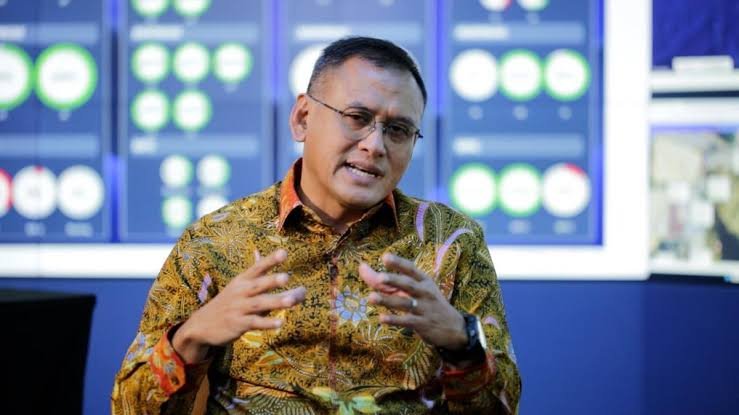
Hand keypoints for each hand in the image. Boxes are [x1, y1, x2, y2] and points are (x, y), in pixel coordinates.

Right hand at [173, 249, 305, 362]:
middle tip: (287, 277)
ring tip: (292, 301)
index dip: (270, 260)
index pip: (257, 268)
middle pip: (258, 285)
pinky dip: (267, 323)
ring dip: (275, 302)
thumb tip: (271, 259)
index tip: (284, 252)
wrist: (201, 325)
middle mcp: (240, 292)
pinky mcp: (238, 324)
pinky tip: (280, 323)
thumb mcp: (238, 286)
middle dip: (272, 281)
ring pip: (259, 304)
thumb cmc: (228, 303)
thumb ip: (258, 275)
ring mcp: (239, 308)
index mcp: (242, 280)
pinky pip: (254, 323)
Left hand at [359, 253, 465, 350]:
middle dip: (394, 280)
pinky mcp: (422, 324)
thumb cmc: (429, 304)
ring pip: (404, 303)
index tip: (385, 256)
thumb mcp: (414, 290)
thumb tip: (361, 268)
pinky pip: (406, 321)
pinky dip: (394, 319)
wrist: (454, 328)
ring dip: (387, 300)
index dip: (398, 263)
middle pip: (408, 284)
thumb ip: (387, 282)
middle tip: (379, 277)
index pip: (411, 269)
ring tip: (371, 298)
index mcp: (424, 281)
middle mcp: (425, 293)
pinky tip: (381, 318)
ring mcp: (424, 309)